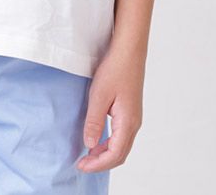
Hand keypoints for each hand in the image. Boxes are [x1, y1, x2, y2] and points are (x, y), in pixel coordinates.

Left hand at [76, 43, 144, 172]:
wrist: (129, 50)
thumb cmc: (115, 69)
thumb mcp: (99, 95)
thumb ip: (94, 122)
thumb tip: (90, 145)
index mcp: (128, 122)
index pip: (114, 155)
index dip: (97, 164)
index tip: (81, 165)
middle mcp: (134, 123)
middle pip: (119, 154)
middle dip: (101, 162)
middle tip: (82, 164)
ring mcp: (133, 117)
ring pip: (121, 145)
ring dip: (105, 153)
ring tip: (87, 154)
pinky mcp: (130, 110)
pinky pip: (121, 135)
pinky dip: (109, 143)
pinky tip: (97, 138)